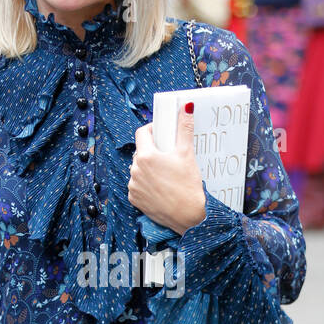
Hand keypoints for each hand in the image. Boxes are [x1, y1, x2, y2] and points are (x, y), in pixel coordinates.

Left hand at [128, 104, 205, 234]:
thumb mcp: (187, 154)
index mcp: (146, 156)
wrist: (189, 216)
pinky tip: (159, 186)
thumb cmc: (188, 185)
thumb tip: (186, 108)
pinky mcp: (134, 199)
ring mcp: (133, 186)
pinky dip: (145, 184)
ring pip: (138, 169)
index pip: (142, 133)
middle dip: (151, 150)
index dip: (150, 130)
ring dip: (147, 168)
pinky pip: (137, 185)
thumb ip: (184, 129)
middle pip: (140, 152)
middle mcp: (135, 170)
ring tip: (164, 172)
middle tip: (166, 154)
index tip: (159, 131)